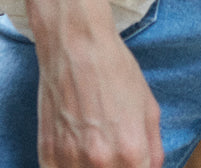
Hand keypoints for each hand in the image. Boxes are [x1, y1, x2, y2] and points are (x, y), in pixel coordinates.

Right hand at [13, 0, 163, 167]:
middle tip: (113, 151)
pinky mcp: (46, 154)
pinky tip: (76, 151)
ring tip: (94, 147)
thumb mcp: (149, 106)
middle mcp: (101, 161)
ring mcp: (70, 159)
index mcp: (131, 151)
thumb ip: (154, 148)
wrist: (75, 44)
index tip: (131, 161)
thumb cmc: (115, 69)